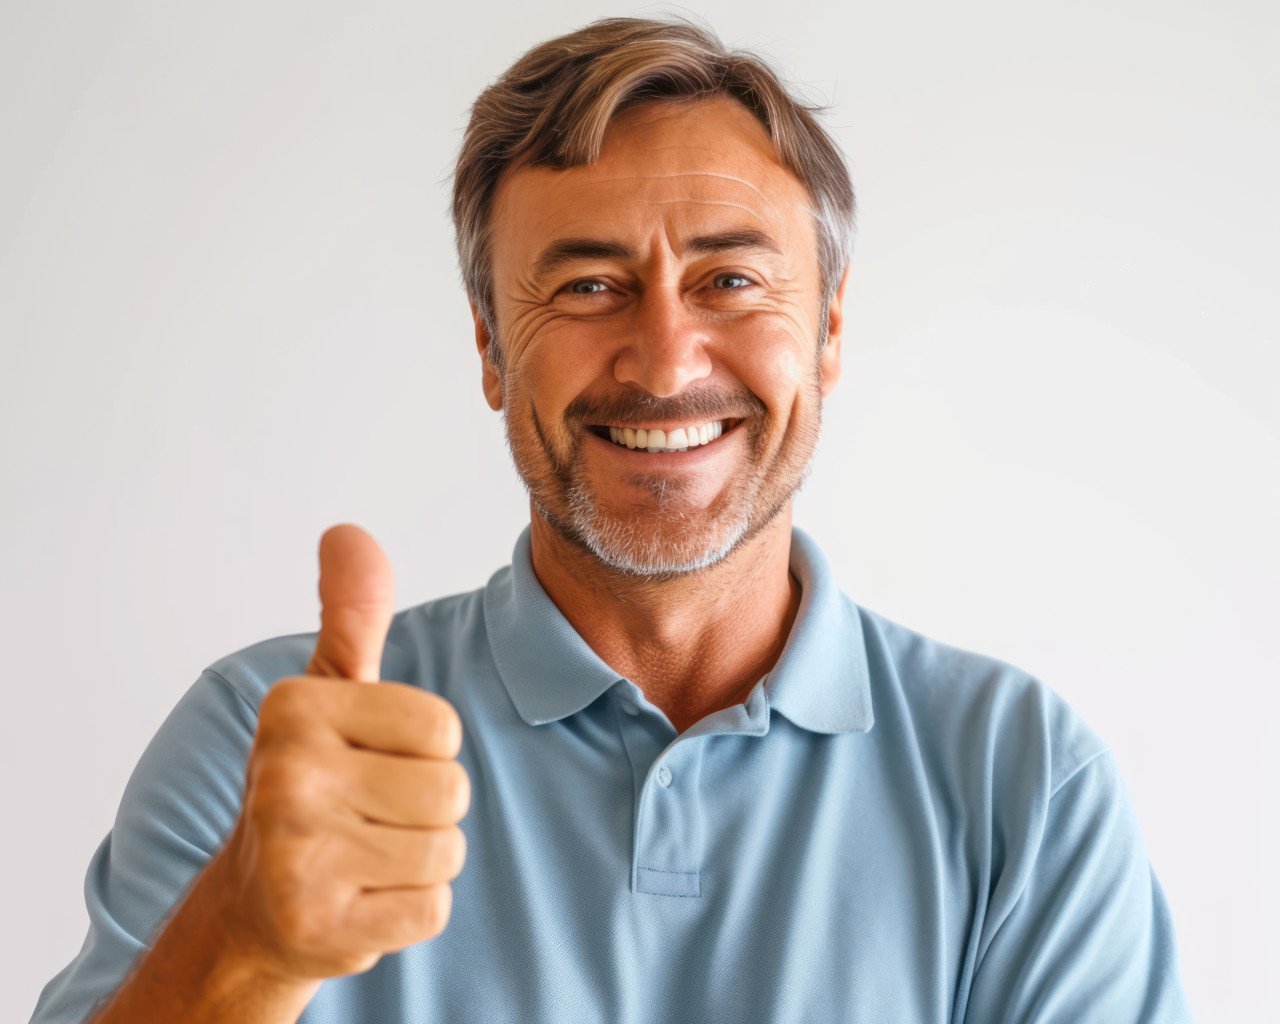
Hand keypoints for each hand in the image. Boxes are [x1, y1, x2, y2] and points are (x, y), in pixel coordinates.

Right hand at [215, 524, 469, 982]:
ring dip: (420, 858)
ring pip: (446, 850)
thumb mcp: (329, 693)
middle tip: (368, 815)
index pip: (442, 728)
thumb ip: (350, 614)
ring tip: (365, 854)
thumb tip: (348, 532)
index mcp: (294, 708)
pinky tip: (360, 898)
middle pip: (450, 790)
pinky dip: (410, 908)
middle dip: (426, 808)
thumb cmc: (311, 784)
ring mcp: (299, 855)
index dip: (423, 750)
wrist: (258, 905)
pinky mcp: (320, 926)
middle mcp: (285, 776)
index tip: (369, 761)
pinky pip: (432, 907)